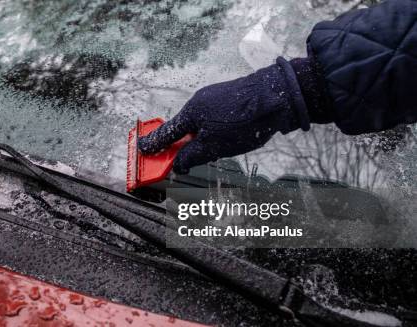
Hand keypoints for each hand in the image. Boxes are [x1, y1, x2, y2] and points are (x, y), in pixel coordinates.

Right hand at [138, 58, 308, 173]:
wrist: (277, 95)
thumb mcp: (214, 147)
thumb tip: (178, 165)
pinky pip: (213, 118)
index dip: (154, 145)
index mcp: (190, 113)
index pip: (166, 133)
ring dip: (199, 140)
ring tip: (211, 153)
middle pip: (183, 128)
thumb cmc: (243, 120)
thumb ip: (191, 157)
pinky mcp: (229, 97)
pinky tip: (226, 139)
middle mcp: (199, 102)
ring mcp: (214, 97)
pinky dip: (212, 130)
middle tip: (177, 161)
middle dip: (180, 145)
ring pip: (200, 124)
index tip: (141, 150)